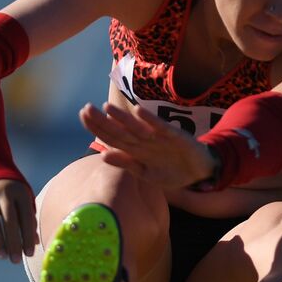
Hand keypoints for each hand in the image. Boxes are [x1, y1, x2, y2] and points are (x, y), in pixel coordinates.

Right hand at [0, 178, 36, 262]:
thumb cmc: (12, 188)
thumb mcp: (24, 198)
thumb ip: (29, 217)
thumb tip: (34, 241)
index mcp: (21, 193)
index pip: (26, 218)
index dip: (28, 236)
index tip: (30, 254)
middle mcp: (5, 192)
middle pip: (10, 221)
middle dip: (14, 242)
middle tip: (16, 260)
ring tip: (2, 256)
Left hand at [80, 102, 216, 189]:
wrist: (200, 171)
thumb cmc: (171, 171)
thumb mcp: (147, 173)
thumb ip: (127, 164)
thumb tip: (103, 155)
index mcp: (135, 149)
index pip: (112, 136)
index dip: (97, 127)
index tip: (82, 116)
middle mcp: (144, 140)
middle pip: (120, 129)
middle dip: (103, 120)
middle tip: (86, 108)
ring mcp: (158, 137)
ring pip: (137, 126)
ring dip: (122, 118)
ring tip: (106, 108)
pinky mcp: (175, 136)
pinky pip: (161, 127)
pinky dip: (150, 120)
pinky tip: (138, 111)